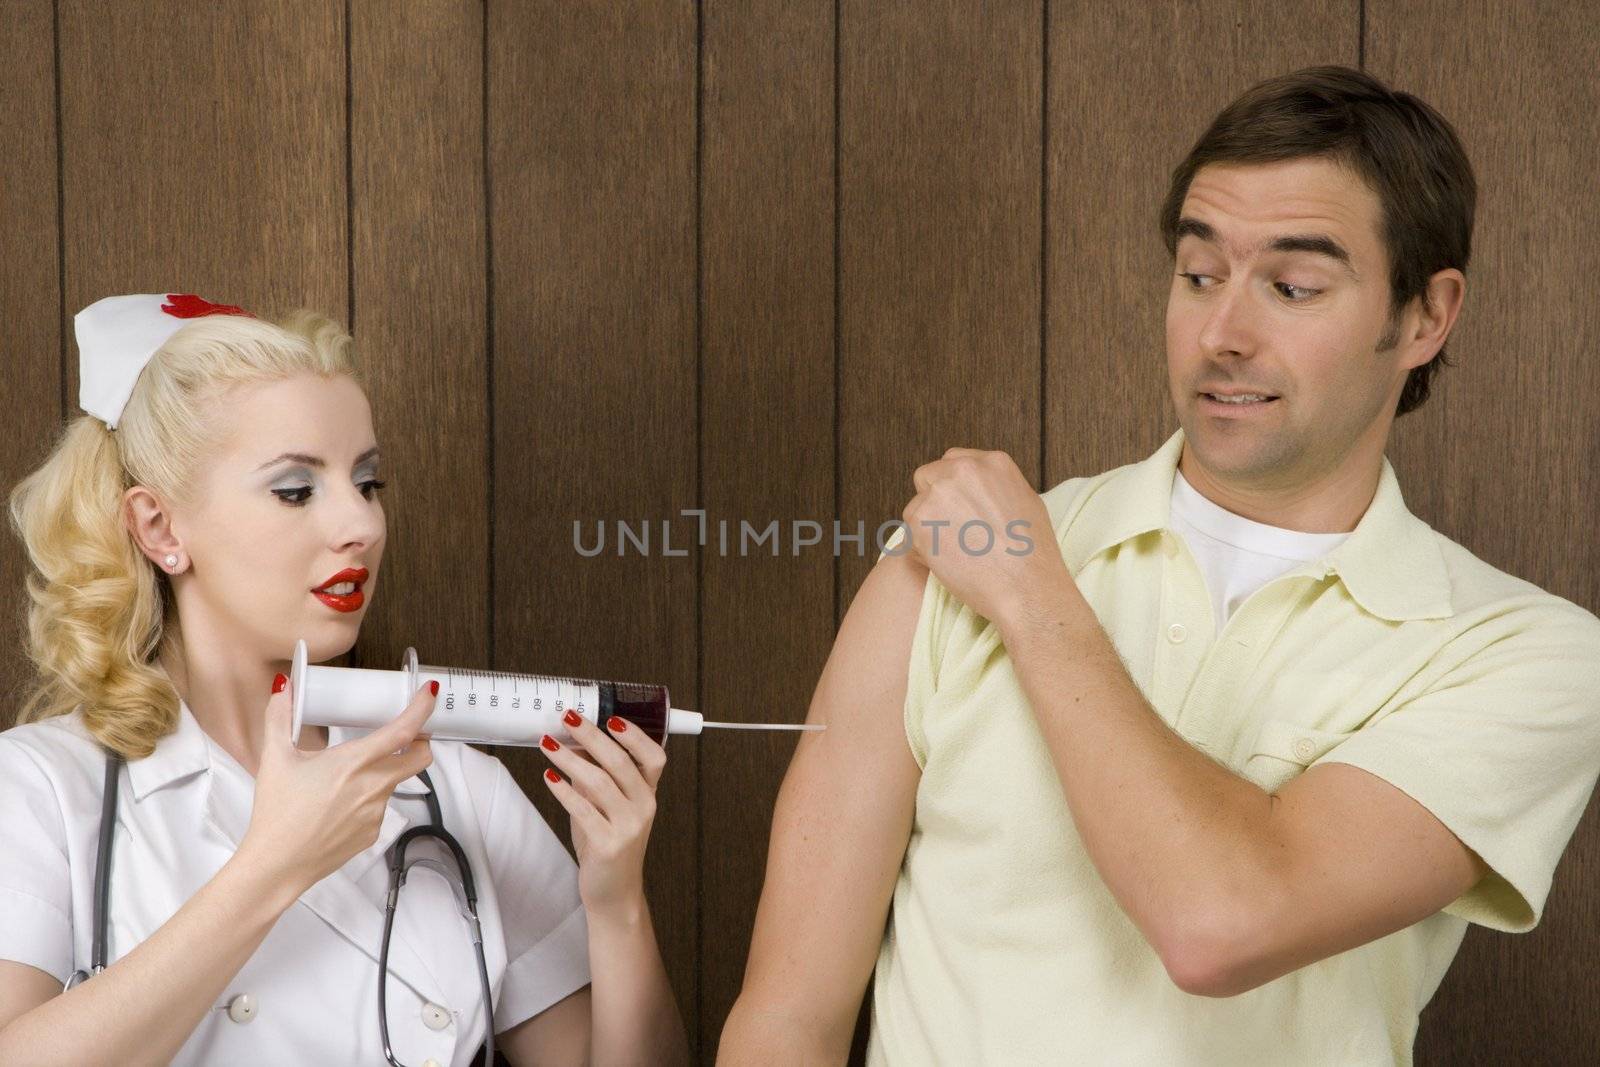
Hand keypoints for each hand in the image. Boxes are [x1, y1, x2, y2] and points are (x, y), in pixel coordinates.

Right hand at [240, 675, 436, 894]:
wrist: (276, 866)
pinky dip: (368, 800)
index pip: (403, 730)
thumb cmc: (276, 814)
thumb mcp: (275, 758)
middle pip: (419, 759)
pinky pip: (380, 809)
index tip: (428, 693)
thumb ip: (279, 718)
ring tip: (345, 777)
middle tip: (406, 733)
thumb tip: (283, 689)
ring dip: (383, 773)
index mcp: (353, 763)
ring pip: (394, 784)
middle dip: (420, 742)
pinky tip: (339, 805)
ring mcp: (377, 813)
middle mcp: (373, 787)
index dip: (422, 709)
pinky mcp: (373, 833)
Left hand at [539, 710, 666, 917]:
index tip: (612, 717)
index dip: (635, 735)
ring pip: (599, 782)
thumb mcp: (607, 807)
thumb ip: (595, 777)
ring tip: (548, 744)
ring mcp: (628, 827)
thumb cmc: (609, 844)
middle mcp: (644, 808)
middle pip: (621, 762)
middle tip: (568, 719)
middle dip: (592, 736)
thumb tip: (572, 742)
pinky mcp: (608, 845)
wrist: (614, 892)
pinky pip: (583, 810)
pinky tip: (549, 777)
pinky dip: (563, 790)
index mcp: (648, 794)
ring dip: (569, 759)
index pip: (654, 757)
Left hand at [901, 447, 1070, 630]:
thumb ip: (995, 488)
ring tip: (955, 552)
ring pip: (916, 506)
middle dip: (933, 500)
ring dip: (928, 528)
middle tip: (950, 530)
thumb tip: (976, 493)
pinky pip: (909, 534)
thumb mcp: (1026, 502)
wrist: (1024, 587)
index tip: (956, 505)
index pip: (954, 461)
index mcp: (992, 462)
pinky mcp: (919, 519)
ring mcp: (938, 492)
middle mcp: (962, 470)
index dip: (951, 485)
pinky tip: (947, 564)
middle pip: (928, 476)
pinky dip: (921, 550)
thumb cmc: (1032, 554)